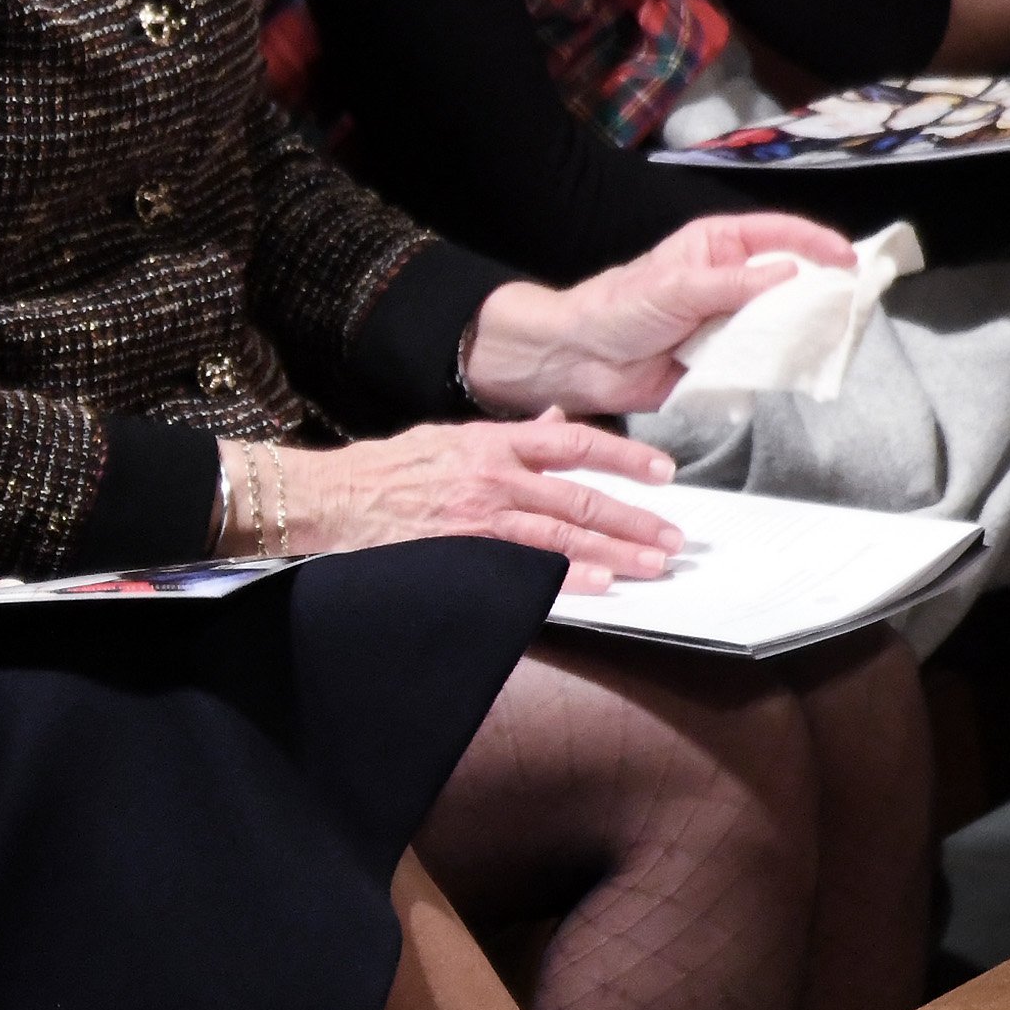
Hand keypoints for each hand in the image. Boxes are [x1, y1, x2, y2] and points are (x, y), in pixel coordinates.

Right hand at [280, 417, 683, 593]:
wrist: (335, 496)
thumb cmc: (390, 467)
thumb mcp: (452, 437)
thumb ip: (511, 435)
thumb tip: (558, 423)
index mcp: (494, 441)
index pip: (574, 442)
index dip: (623, 457)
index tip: (662, 472)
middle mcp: (494, 476)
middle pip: (580, 497)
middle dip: (633, 520)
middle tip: (673, 539)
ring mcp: (480, 517)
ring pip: (562, 534)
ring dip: (614, 552)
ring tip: (653, 566)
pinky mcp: (464, 552)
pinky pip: (525, 567)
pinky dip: (565, 577)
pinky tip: (600, 585)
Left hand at [463, 210, 857, 415]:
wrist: (578, 360)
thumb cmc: (617, 309)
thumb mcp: (676, 287)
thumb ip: (733, 283)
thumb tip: (788, 272)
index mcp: (718, 246)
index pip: (779, 234)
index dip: (817, 242)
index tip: (849, 259)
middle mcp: (730, 281)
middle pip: (791, 280)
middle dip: (821, 291)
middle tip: (853, 305)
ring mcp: (729, 321)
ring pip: (782, 322)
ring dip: (803, 331)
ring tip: (831, 338)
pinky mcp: (724, 360)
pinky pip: (762, 361)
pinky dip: (778, 365)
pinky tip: (794, 368)